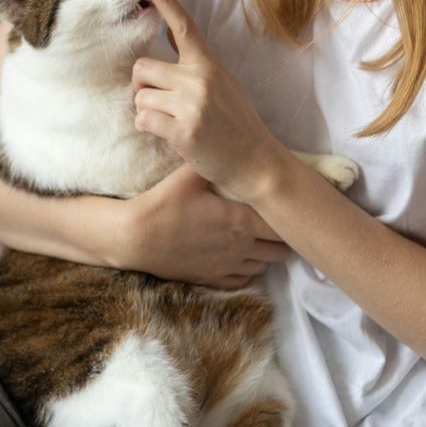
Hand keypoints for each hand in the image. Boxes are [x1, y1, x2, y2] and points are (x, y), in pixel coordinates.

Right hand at [117, 164, 289, 289]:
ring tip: (260, 238)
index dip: (288, 216)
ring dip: (267, 252)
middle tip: (275, 221)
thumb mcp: (190, 176)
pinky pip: (244, 279)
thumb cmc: (164, 204)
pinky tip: (242, 256)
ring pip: (265, 265)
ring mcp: (227, 266)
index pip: (281, 224)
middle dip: (282, 237)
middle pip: (280, 249)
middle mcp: (240, 247)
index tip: (286, 206)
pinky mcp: (212, 278)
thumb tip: (231, 147)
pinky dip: (249, 269)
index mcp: (240, 221)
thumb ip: (215, 162)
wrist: (137, 237)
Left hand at [132, 0, 285, 203]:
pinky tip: (169, 136)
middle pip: (142, 67)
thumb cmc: (236, 125)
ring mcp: (192, 104)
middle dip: (143, 86)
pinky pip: (143, 119)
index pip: (184, 26)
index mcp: (210, 65)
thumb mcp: (222, 84)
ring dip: (147, 111)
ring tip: (170, 122)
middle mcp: (200, 79)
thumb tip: (172, 33)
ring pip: (139, 96)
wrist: (256, 163)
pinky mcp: (183, 130)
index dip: (165, 1)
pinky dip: (149, 128)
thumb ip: (195, 62)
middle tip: (161, 103)